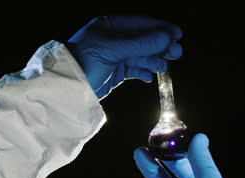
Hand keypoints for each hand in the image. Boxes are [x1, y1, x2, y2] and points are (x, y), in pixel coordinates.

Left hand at [67, 16, 182, 98]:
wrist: (67, 86)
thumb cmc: (84, 61)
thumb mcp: (112, 49)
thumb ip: (140, 44)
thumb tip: (166, 37)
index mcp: (110, 25)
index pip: (141, 23)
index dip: (160, 28)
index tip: (177, 35)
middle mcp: (113, 38)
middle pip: (143, 40)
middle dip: (160, 46)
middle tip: (176, 52)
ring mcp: (114, 56)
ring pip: (140, 56)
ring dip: (154, 60)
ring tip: (163, 66)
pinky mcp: (114, 72)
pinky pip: (134, 70)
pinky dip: (143, 72)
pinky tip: (149, 76)